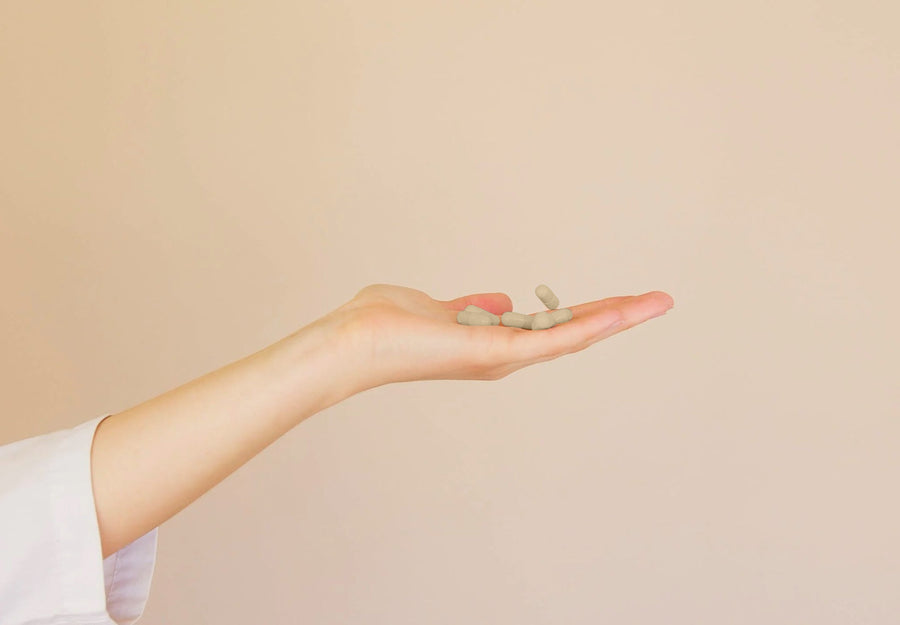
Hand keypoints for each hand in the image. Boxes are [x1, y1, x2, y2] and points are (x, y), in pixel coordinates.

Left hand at [329, 283, 673, 391]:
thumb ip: (474, 306)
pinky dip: (587, 326)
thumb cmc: (385, 326)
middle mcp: (505, 354)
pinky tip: (618, 311)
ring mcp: (503, 356)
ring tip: (656, 302)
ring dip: (617, 318)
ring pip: (572, 336)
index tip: (622, 298)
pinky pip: (550, 338)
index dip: (590, 312)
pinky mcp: (494, 352)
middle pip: (572, 332)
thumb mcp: (441, 308)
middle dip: (617, 315)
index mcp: (494, 342)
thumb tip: (502, 301)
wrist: (352, 343)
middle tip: (659, 300)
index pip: (553, 325)